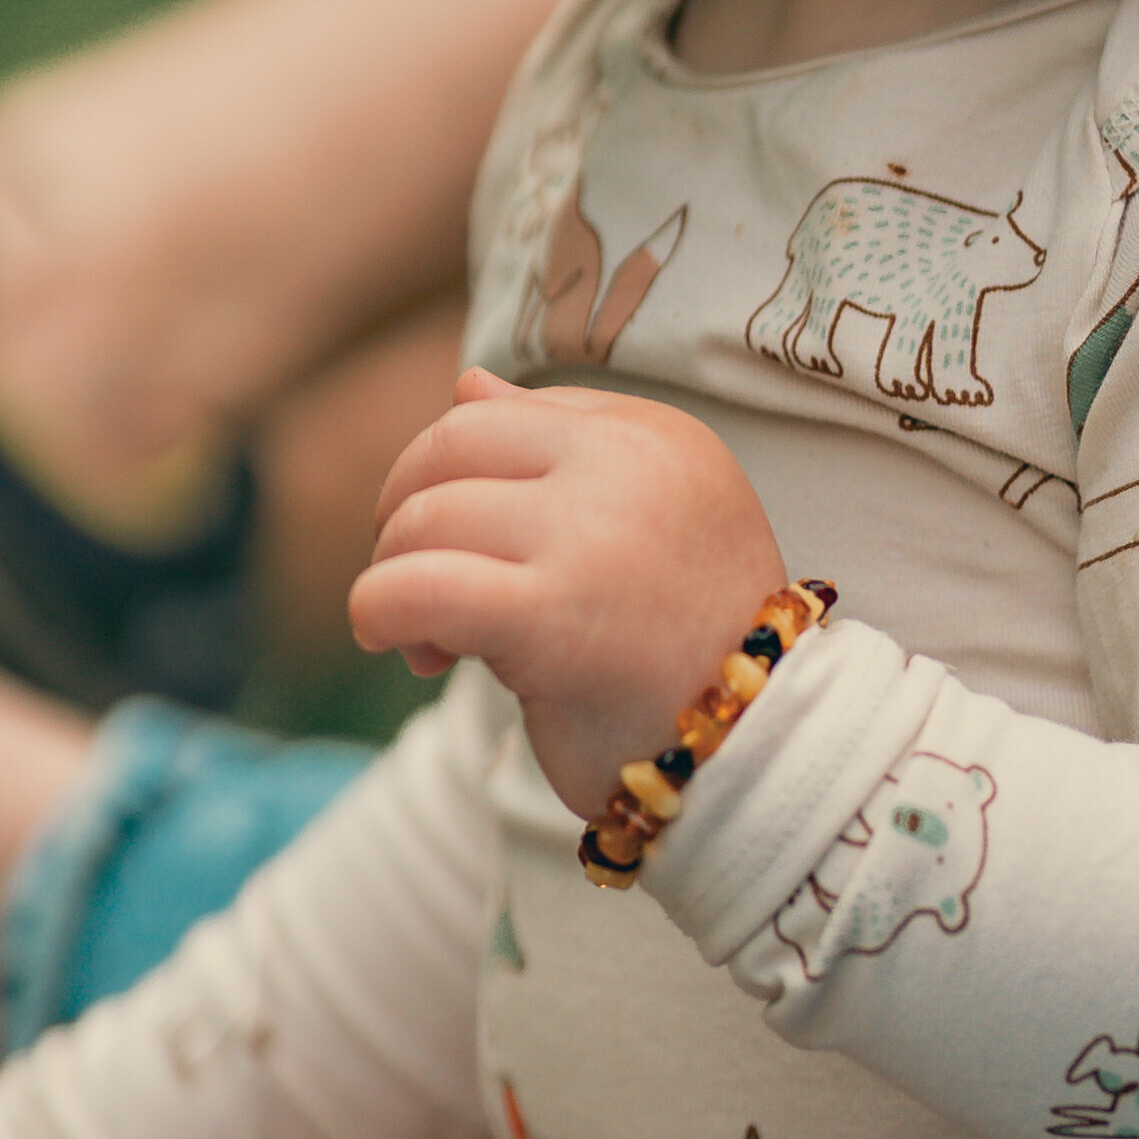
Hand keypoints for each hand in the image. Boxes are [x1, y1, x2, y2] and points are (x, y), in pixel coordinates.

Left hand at [348, 369, 788, 824]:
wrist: (758, 753)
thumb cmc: (689, 645)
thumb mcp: (642, 517)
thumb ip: (558, 449)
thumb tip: (462, 385)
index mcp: (653, 434)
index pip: (503, 412)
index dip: (456, 476)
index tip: (463, 545)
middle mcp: (627, 465)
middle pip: (451, 446)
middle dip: (404, 511)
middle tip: (413, 580)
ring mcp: (590, 536)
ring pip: (424, 518)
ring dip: (397, 578)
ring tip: (430, 643)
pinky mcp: (551, 615)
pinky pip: (415, 588)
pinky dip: (380, 612)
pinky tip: (400, 645)